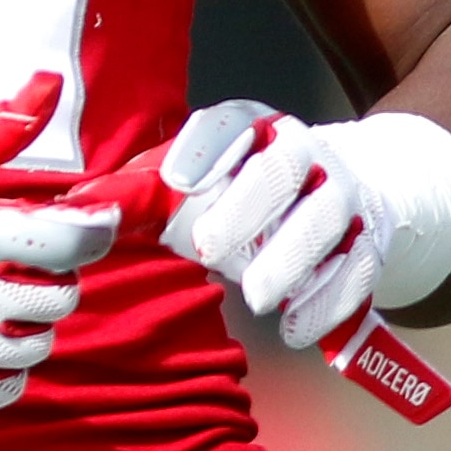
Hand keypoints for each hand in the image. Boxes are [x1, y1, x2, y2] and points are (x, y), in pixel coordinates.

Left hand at [163, 100, 450, 350]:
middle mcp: (302, 151)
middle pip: (281, 168)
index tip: (175, 180)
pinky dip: (328, 300)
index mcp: (253, 127)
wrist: (338, 187)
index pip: (229, 123)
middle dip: (245, 208)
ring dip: (290, 259)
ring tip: (256, 298)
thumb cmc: (243, 187)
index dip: (204, 148)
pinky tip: (295, 327)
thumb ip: (141, 196)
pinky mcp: (367, 241)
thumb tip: (83, 214)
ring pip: (324, 219)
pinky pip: (358, 267)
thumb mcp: (196, 181)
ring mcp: (341, 194)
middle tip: (208, 249)